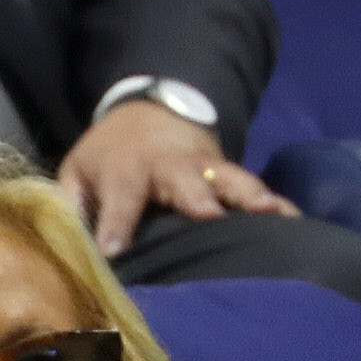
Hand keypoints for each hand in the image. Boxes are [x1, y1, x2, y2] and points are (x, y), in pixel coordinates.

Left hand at [56, 98, 297, 257]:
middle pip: (184, 181)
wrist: (151, 109)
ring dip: (247, 195)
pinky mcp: (228, 174)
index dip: (117, 223)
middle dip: (196, 196)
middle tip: (207, 216)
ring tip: (266, 213)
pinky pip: (255, 187)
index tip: (115, 251)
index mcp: (127, 167)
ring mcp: (205, 168)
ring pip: (228, 179)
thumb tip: (66, 245)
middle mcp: (170, 165)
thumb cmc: (110, 154)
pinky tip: (294, 220)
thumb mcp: (78, 170)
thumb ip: (73, 204)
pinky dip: (276, 203)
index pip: (121, 197)